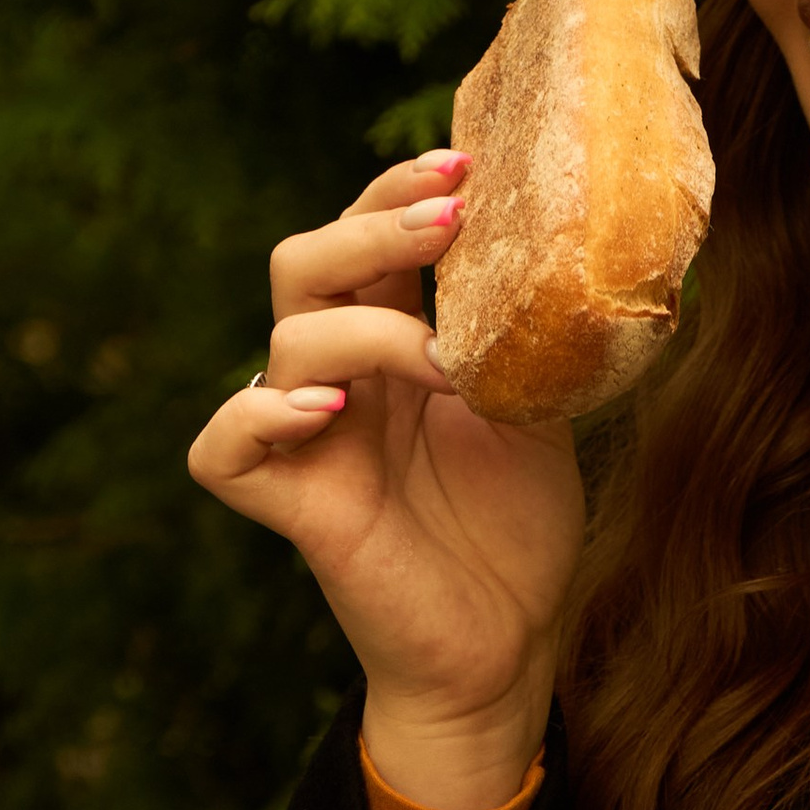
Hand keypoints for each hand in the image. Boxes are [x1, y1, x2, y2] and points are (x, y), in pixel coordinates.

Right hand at [186, 149, 585, 808]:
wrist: (509, 645)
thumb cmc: (517, 530)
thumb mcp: (540, 410)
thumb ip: (527, 337)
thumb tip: (586, 247)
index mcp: (391, 345)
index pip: (363, 241)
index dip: (396, 193)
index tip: (466, 163)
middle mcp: (340, 380)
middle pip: (304, 264)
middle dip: (371, 227)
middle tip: (449, 218)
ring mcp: (309, 440)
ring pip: (284, 339)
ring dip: (368, 330)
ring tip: (443, 363)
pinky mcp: (291, 507)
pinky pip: (223, 448)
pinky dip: (262, 415)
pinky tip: (329, 411)